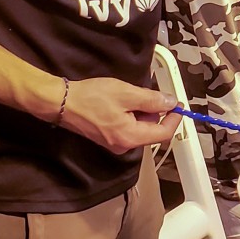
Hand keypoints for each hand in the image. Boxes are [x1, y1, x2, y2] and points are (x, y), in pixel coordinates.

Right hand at [57, 76, 181, 154]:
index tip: (177, 103)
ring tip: (128, 95)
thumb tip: (171, 103)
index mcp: (132, 137)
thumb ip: (152, 100)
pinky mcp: (107, 138)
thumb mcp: (127, 94)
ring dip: (141, 112)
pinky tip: (120, 102)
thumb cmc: (93, 97)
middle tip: (145, 92)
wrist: (61, 103)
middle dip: (154, 111)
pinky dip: (130, 115)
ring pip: (140, 128)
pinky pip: (128, 127)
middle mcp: (125, 146)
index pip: (164, 133)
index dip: (174, 118)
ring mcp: (115, 143)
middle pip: (152, 130)